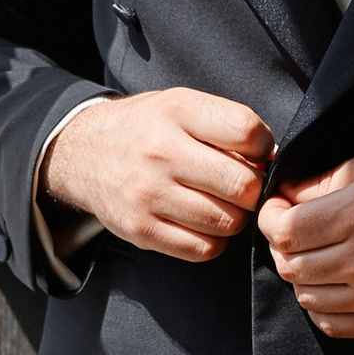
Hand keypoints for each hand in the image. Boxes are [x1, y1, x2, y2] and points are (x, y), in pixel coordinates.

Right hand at [40, 87, 274, 260]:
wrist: (83, 153)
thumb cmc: (146, 129)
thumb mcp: (180, 105)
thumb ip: (224, 125)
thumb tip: (271, 160)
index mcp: (176, 110)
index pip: (247, 132)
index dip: (262, 148)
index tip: (253, 154)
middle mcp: (161, 151)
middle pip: (242, 185)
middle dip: (251, 189)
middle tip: (240, 186)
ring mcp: (148, 194)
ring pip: (227, 222)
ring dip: (234, 217)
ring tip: (219, 204)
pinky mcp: (141, 230)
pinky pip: (203, 249)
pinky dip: (212, 240)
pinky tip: (201, 223)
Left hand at [257, 141, 353, 337]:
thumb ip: (327, 177)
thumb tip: (286, 195)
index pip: (283, 231)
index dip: (271, 219)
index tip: (279, 210)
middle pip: (291, 266)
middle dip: (284, 246)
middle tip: (298, 231)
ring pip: (308, 298)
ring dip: (303, 277)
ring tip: (319, 256)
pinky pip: (334, 325)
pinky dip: (322, 308)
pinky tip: (333, 286)